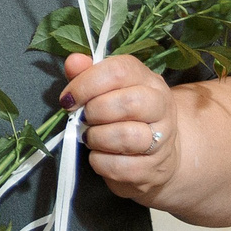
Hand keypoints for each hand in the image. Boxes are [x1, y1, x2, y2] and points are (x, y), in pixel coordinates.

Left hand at [64, 53, 183, 205]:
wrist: (157, 155)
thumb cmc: (124, 117)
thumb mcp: (108, 91)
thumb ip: (88, 74)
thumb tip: (73, 62)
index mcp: (148, 81)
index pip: (119, 72)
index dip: (87, 84)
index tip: (69, 98)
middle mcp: (161, 107)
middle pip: (127, 103)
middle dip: (93, 112)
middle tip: (82, 119)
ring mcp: (161, 140)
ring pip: (125, 136)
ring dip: (96, 138)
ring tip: (90, 137)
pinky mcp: (152, 169)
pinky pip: (119, 166)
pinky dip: (100, 162)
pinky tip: (99, 155)